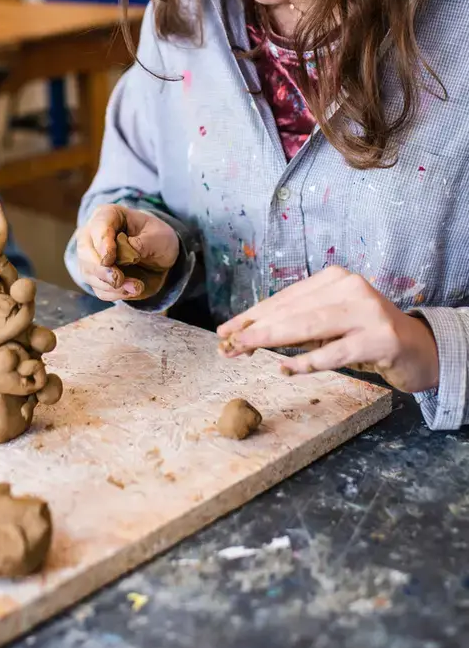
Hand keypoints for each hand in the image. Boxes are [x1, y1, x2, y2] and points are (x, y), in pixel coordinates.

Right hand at [76, 203, 178, 301]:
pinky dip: (115, 294)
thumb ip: (143, 244)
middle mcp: (93, 235)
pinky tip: (132, 290)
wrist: (160, 257)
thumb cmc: (156, 238)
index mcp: (108, 215)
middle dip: (101, 269)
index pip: (98, 226)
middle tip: (118, 279)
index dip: (102, 242)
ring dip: (110, 285)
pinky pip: (98, 289)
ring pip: (88, 273)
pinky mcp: (97, 278)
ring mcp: (91, 257)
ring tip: (136, 287)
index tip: (109, 258)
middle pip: (85, 252)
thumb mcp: (159, 236)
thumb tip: (127, 254)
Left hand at [217, 266, 439, 393]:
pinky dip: (308, 362)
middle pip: (293, 310)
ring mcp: (367, 312)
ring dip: (273, 339)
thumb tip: (250, 336)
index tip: (228, 329)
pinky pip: (335, 352)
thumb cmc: (366, 336)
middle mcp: (351, 288)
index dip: (254, 315)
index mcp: (335, 278)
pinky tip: (287, 368)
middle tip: (229, 343)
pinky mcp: (380, 339)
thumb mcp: (332, 323)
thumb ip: (299, 326)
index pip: (286, 298)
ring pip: (310, 326)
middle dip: (257, 328)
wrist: (419, 349)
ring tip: (245, 349)